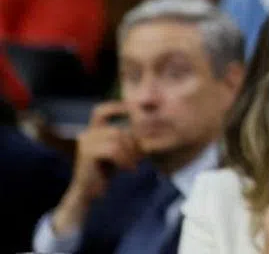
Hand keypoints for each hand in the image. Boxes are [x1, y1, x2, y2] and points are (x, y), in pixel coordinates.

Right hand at [53, 102, 140, 235]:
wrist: (88, 193)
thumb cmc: (107, 171)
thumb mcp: (121, 150)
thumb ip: (129, 137)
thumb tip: (150, 123)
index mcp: (93, 130)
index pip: (101, 110)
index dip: (117, 107)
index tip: (136, 110)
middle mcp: (86, 133)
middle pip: (118, 129)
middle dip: (133, 143)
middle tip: (140, 157)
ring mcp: (85, 142)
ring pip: (117, 138)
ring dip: (130, 153)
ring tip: (133, 165)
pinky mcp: (86, 153)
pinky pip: (113, 149)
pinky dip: (124, 159)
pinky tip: (128, 168)